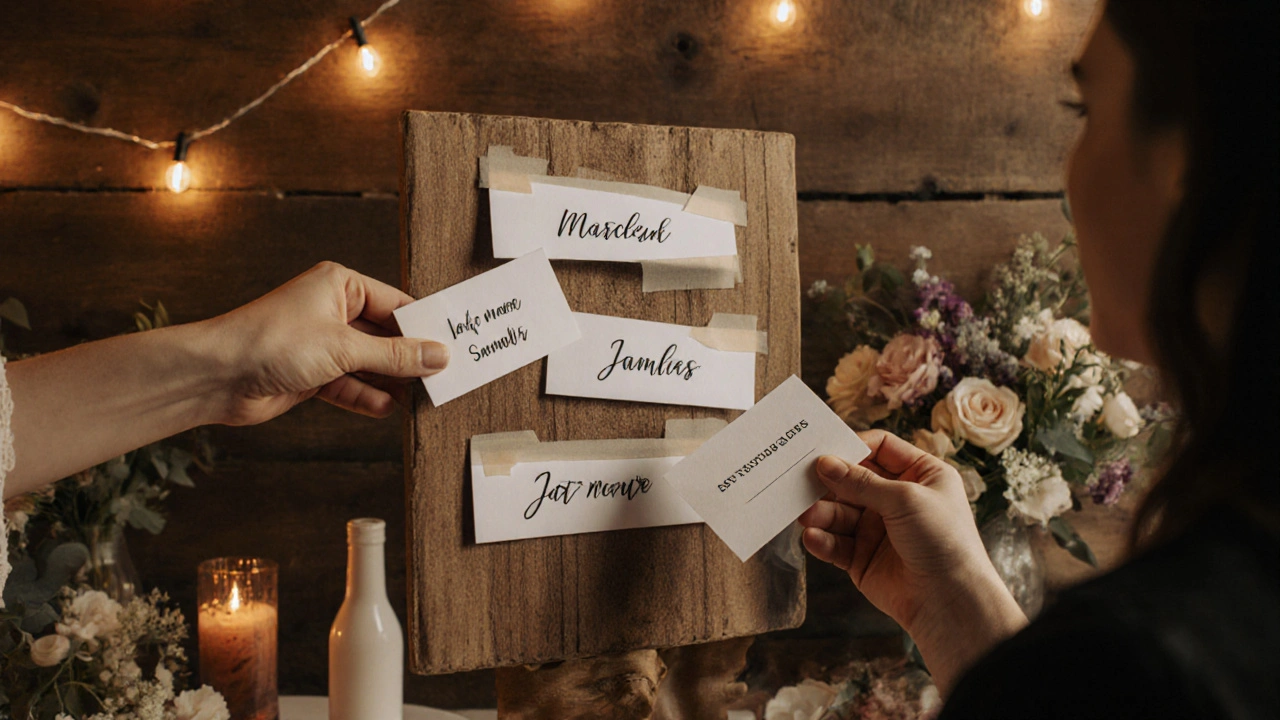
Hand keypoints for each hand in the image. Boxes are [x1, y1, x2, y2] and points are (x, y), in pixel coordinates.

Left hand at [202, 262, 447, 424]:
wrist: (215, 376)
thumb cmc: (271, 342)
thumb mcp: (344, 347)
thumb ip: (395, 355)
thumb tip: (438, 356)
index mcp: (340, 285)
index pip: (396, 304)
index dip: (424, 327)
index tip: (453, 346)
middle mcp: (331, 311)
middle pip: (384, 337)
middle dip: (410, 359)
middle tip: (444, 377)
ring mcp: (321, 344)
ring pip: (369, 364)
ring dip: (391, 381)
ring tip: (423, 397)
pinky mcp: (311, 374)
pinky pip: (349, 385)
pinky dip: (367, 396)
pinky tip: (388, 407)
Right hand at [798, 430, 1025, 692]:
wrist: (951, 601)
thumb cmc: (943, 541)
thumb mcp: (905, 499)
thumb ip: (861, 481)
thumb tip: (824, 463)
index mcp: (920, 475)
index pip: (880, 448)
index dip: (853, 446)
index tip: (824, 449)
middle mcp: (897, 499)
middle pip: (852, 480)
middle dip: (828, 481)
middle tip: (799, 480)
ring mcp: (878, 528)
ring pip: (839, 511)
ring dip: (821, 512)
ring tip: (806, 515)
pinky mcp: (862, 557)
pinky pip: (835, 542)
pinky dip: (821, 539)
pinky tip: (812, 537)